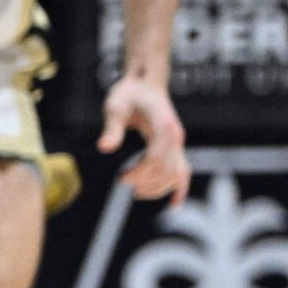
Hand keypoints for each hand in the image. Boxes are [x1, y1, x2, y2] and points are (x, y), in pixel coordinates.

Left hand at [99, 72, 189, 204]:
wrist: (144, 83)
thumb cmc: (128, 94)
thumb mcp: (115, 107)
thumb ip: (112, 128)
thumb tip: (104, 148)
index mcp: (164, 125)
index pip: (157, 157)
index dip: (141, 172)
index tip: (123, 179)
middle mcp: (175, 135)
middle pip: (167, 169)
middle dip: (146, 182)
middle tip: (124, 182)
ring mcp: (177, 142)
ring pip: (176, 174)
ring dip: (158, 187)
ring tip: (135, 190)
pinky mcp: (174, 147)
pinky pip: (182, 170)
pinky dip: (180, 188)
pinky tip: (173, 204)